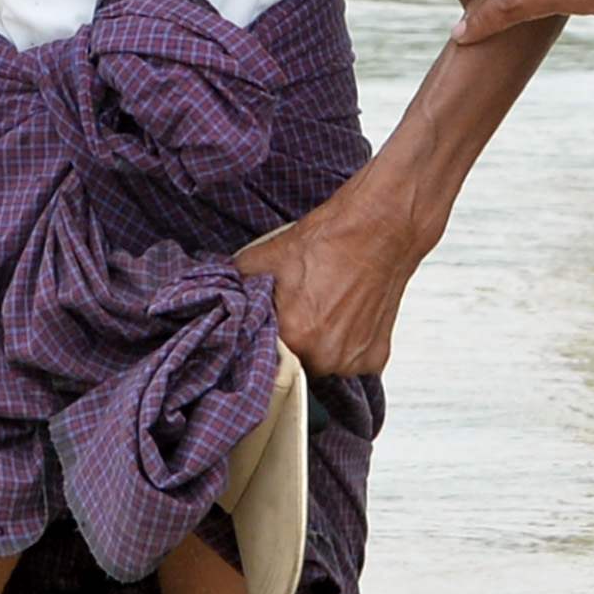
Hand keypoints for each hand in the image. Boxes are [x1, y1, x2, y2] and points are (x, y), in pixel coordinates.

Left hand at [243, 172, 437, 377]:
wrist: (379, 228)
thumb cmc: (329, 240)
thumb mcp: (265, 255)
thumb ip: (237, 283)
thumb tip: (214, 295)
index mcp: (293, 335)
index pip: (263, 357)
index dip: (264, 340)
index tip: (270, 325)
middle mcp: (324, 355)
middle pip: (294, 364)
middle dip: (293, 342)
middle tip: (301, 310)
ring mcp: (352, 360)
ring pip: (323, 365)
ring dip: (321, 346)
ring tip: (326, 310)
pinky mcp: (376, 358)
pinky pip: (351, 363)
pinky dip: (348, 346)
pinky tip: (347, 316)